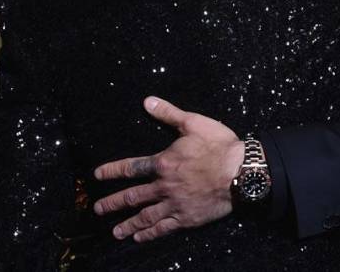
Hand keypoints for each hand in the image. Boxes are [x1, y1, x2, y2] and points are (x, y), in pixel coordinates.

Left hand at [93, 97, 244, 242]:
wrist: (241, 173)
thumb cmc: (219, 146)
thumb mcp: (193, 123)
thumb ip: (168, 114)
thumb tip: (148, 101)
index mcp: (164, 162)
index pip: (131, 168)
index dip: (112, 171)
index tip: (97, 176)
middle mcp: (165, 186)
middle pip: (133, 196)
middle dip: (113, 203)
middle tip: (97, 209)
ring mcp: (175, 204)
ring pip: (146, 216)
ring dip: (128, 223)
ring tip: (114, 231)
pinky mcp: (187, 218)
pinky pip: (164, 228)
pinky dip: (150, 233)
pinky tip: (140, 237)